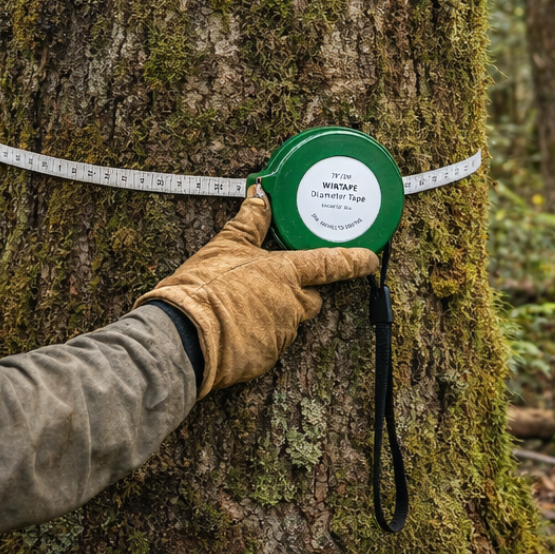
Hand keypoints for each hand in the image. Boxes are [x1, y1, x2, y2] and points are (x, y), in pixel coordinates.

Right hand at [135, 192, 378, 395]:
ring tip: (237, 308)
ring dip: (272, 315)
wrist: (185, 336)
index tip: (370, 259)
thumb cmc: (204, 288)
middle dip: (299, 293)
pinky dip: (256, 336)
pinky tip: (233, 329)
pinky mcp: (267, 358)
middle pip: (311, 298)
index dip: (353, 260)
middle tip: (269, 286)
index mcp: (285, 273)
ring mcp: (282, 333)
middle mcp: (292, 304)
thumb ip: (248, 222)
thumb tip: (260, 195)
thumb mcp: (224, 246)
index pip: (330, 264)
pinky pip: (269, 344)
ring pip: (288, 321)